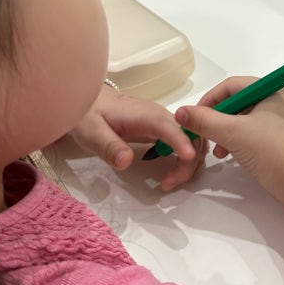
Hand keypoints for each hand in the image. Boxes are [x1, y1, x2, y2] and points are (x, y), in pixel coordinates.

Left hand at [71, 83, 206, 190]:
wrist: (94, 100)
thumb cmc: (91, 114)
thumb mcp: (92, 132)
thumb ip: (108, 146)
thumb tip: (126, 161)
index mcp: (144, 115)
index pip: (169, 126)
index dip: (181, 140)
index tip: (188, 157)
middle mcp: (161, 116)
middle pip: (189, 134)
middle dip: (188, 161)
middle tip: (168, 184)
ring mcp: (165, 121)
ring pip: (192, 139)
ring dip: (188, 162)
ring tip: (169, 181)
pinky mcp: (164, 128)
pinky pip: (185, 141)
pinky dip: (185, 158)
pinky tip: (171, 172)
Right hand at [175, 77, 283, 218]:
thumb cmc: (270, 150)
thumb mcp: (232, 132)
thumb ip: (204, 120)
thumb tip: (180, 112)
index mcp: (270, 90)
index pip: (231, 85)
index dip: (210, 99)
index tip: (194, 117)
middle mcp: (277, 101)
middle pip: (237, 102)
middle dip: (217, 118)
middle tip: (204, 134)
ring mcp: (280, 121)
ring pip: (243, 119)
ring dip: (225, 132)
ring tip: (216, 150)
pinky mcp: (280, 140)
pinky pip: (252, 133)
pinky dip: (237, 141)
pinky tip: (229, 156)